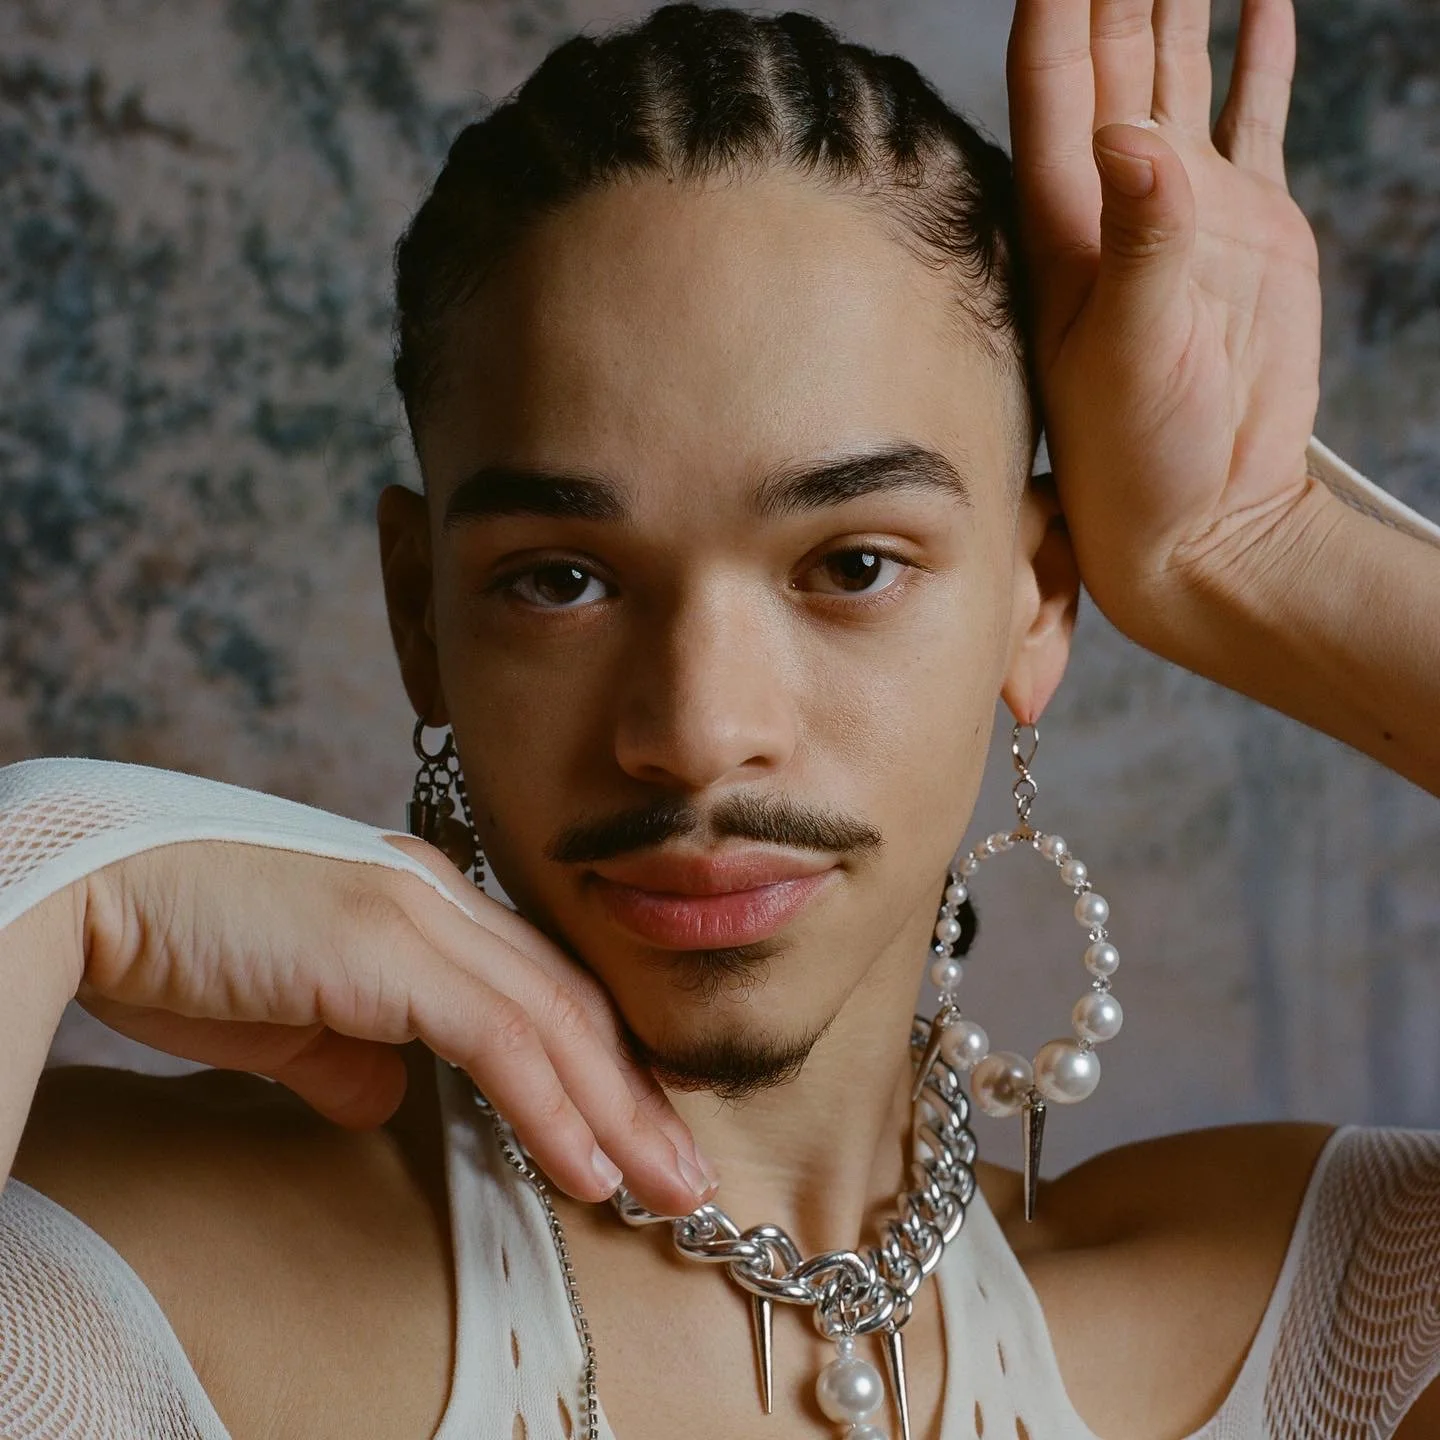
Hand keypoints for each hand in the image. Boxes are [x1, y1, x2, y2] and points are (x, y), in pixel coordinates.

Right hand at [70, 838, 712, 1214]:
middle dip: (634, 1092)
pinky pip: (498, 1038)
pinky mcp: (385, 946)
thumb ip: (348, 1051)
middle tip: (684, 1171)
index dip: (599, 1057)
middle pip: (567, 1000)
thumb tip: (389, 1095)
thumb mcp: (284, 1016)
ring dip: (617, 1110)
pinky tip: (586, 1166)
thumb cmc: (178, 944)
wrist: (95, 888)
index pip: (538, 983)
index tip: (637, 1126)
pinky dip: (551, 1105)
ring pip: (552, 1019)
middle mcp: (436, 894)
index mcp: (421, 899)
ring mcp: (415, 912)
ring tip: (665, 1185)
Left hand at [1008, 0, 1322, 657]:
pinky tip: (1261, 0)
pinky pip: (1255, 118)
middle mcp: (1120, 202)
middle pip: (1113, 55)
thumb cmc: (1140, 459)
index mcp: (1069, 224)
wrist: (1206, 515)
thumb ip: (1141, 241)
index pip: (1054, 80)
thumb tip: (1132, 135)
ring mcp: (1188, 210)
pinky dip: (1259, 59)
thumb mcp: (1130, 353)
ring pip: (1178, 71)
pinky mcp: (1251, 230)